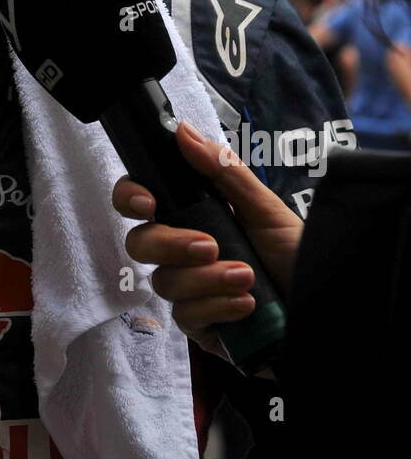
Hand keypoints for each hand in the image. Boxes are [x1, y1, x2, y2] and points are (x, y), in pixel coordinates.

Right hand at [112, 119, 304, 360]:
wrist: (327, 311)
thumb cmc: (297, 256)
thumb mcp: (267, 209)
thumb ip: (224, 171)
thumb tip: (182, 131)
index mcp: (195, 215)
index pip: (141, 201)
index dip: (130, 197)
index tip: (147, 202)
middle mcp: (184, 252)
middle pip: (141, 243)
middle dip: (170, 244)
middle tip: (209, 246)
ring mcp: (189, 291)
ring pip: (164, 281)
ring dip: (206, 279)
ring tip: (248, 277)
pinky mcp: (199, 327)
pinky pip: (186, 316)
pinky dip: (217, 307)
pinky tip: (247, 305)